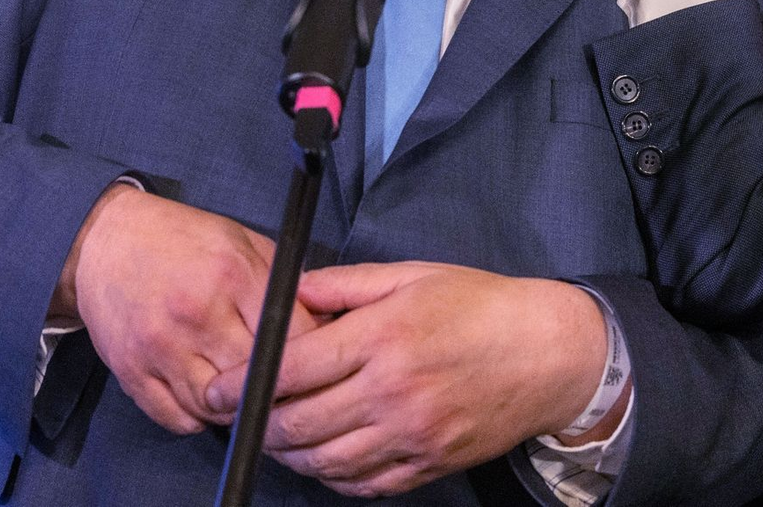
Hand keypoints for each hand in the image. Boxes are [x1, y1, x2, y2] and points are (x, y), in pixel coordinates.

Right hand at [63, 186, 317, 435]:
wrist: (108, 240)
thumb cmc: (184, 238)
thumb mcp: (244, 240)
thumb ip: (281, 279)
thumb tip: (321, 318)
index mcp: (234, 275)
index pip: (290, 335)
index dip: (312, 354)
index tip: (319, 360)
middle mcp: (198, 314)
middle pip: (255, 378)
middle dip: (278, 386)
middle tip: (289, 385)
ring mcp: (162, 348)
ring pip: (217, 407)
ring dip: (238, 407)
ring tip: (249, 394)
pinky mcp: (132, 373)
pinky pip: (178, 419)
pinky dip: (200, 416)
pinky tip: (211, 397)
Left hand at [206, 262, 608, 497]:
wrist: (545, 352)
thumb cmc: (479, 304)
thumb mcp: (412, 275)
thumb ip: (346, 284)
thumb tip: (293, 291)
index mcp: (385, 336)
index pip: (294, 369)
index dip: (244, 382)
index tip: (217, 388)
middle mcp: (393, 391)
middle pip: (298, 425)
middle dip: (257, 423)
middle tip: (239, 414)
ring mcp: (410, 436)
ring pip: (323, 463)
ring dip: (288, 454)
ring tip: (278, 434)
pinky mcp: (426, 465)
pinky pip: (362, 485)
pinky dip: (332, 476)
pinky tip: (325, 455)